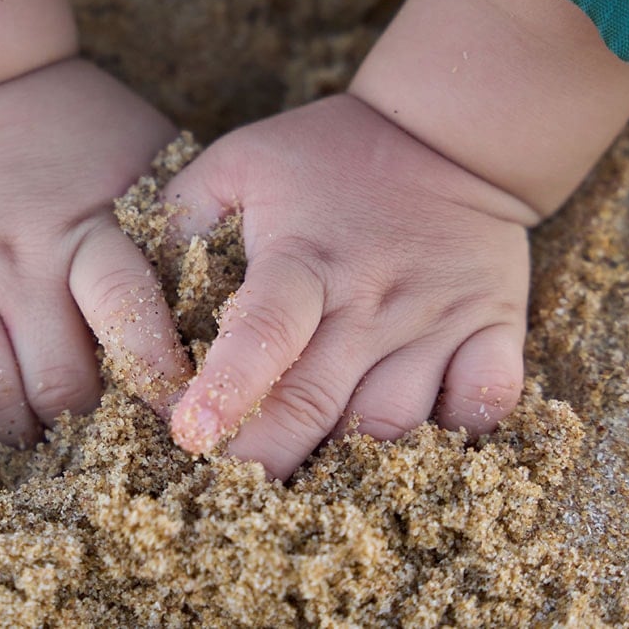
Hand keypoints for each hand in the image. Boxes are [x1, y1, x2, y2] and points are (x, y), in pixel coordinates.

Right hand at [0, 58, 191, 442]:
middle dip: (80, 425)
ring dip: (9, 427)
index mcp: (90, 233)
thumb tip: (236, 294)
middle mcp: (21, 262)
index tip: (177, 415)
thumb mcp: (144, 158)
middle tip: (94, 439)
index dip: (154, 378)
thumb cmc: (76, 125)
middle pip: (55, 379)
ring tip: (28, 442)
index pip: (127, 318)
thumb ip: (182, 223)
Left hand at [165, 95, 533, 478]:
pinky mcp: (492, 327)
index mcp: (303, 260)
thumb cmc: (325, 154)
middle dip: (266, 459)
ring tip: (306, 493)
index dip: (227, 387)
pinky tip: (424, 455)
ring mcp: (438, 318)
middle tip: (228, 495)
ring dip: (349, 467)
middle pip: (316, 402)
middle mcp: (370, 300)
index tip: (191, 437)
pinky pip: (486, 400)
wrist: (445, 134)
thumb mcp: (238, 163)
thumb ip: (180, 218)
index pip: (265, 331)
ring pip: (393, 422)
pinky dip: (461, 434)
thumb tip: (136, 290)